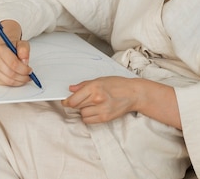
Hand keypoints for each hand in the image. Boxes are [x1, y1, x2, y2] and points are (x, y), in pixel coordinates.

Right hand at [0, 19, 31, 85]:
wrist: (5, 50)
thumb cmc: (13, 48)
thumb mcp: (22, 44)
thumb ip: (24, 50)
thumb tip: (24, 61)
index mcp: (0, 49)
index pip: (14, 63)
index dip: (24, 69)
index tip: (30, 70)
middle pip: (11, 73)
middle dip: (23, 77)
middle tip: (29, 76)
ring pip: (8, 80)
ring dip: (19, 81)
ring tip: (24, 78)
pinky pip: (4, 84)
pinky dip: (13, 83)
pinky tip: (17, 79)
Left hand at [62, 77, 181, 128]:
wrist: (134, 94)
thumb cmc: (119, 84)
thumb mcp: (101, 79)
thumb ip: (84, 85)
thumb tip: (71, 89)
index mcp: (94, 87)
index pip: (73, 100)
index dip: (67, 101)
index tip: (66, 101)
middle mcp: (97, 98)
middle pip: (76, 107)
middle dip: (77, 104)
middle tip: (83, 100)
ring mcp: (101, 109)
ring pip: (82, 114)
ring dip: (84, 110)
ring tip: (92, 105)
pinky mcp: (105, 118)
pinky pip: (88, 121)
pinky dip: (89, 117)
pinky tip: (95, 110)